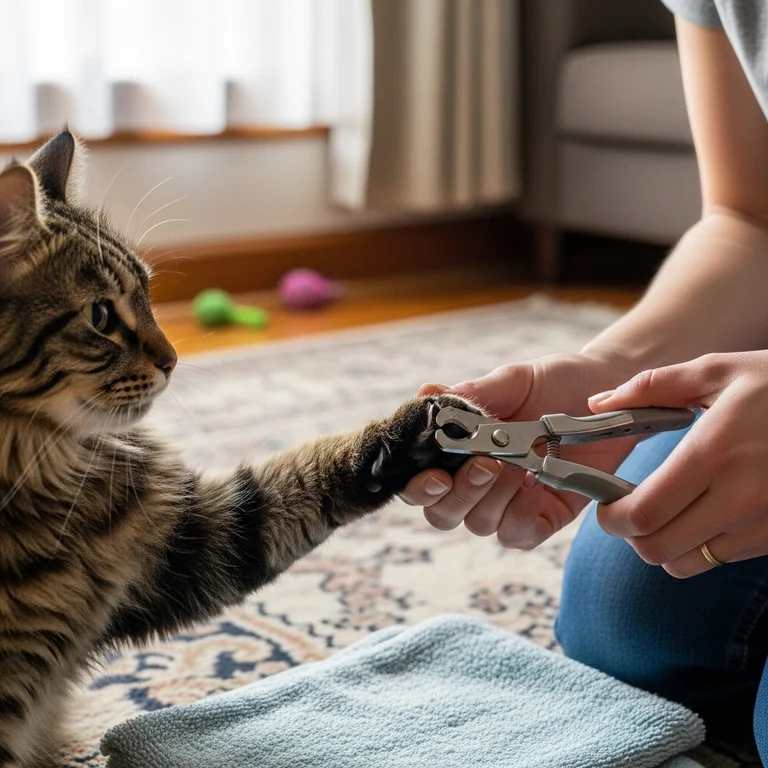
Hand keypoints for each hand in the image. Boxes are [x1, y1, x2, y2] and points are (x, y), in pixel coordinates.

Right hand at [399, 352, 638, 548]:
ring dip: (494, 498)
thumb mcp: (511, 382)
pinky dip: (521, 513)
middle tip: (486, 464)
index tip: (436, 476)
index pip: (420, 484)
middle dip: (459, 494)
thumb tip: (426, 393)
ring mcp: (507, 503)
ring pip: (479, 524)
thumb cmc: (553, 383)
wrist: (605, 389)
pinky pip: (518, 533)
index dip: (419, 488)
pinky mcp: (541, 518)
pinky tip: (536, 484)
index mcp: (457, 450)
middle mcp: (475, 482)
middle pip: (443, 514)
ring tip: (519, 466)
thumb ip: (471, 395)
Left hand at [589, 351, 767, 576]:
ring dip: (665, 546)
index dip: (613, 519)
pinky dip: (699, 547)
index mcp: (714, 453)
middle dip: (632, 536)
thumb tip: (598, 402)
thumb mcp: (718, 371)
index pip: (645, 512)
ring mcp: (764, 523)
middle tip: (627, 513)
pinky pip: (722, 559)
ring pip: (688, 563)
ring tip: (664, 515)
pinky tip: (702, 516)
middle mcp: (740, 497)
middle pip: (659, 549)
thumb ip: (652, 387)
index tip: (604, 507)